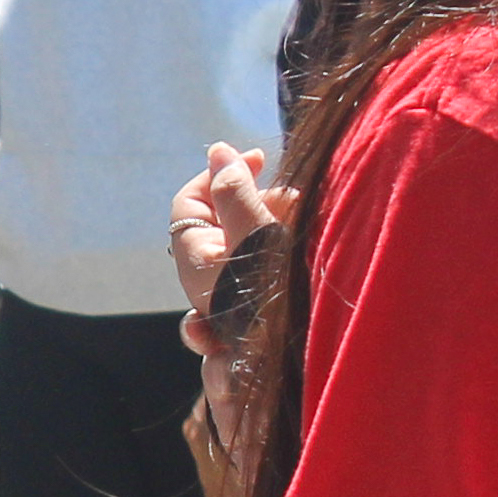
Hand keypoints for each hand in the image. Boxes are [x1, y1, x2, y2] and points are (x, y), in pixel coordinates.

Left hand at [169, 143, 289, 325]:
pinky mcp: (253, 300)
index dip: (221, 173)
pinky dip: (283, 244)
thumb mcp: (257, 232)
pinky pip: (265, 258)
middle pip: (224, 218)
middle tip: (294, 202)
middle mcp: (206, 276)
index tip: (259, 160)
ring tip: (304, 225)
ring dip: (277, 223)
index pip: (190, 201)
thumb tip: (218, 151)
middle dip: (261, 201)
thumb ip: (234, 191)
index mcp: (195, 259)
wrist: (307, 344)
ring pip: (248, 238)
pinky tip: (304, 244)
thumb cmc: (277, 289)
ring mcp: (229, 290)